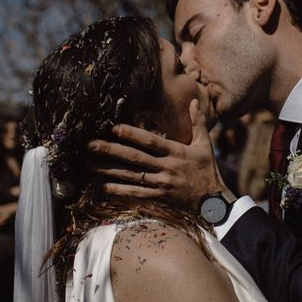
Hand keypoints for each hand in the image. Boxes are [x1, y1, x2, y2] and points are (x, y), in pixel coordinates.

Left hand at [89, 99, 227, 211]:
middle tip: (90, 144)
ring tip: (89, 164)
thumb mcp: (204, 144)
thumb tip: (192, 101)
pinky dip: (119, 190)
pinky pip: (136, 193)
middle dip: (111, 150)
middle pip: (135, 157)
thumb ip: (197, 122)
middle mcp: (167, 167)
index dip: (132, 134)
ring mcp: (161, 184)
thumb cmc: (207, 169)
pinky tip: (103, 185)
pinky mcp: (158, 198)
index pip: (151, 141)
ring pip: (131, 176)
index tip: (114, 127)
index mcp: (177, 152)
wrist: (213, 201)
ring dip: (108, 170)